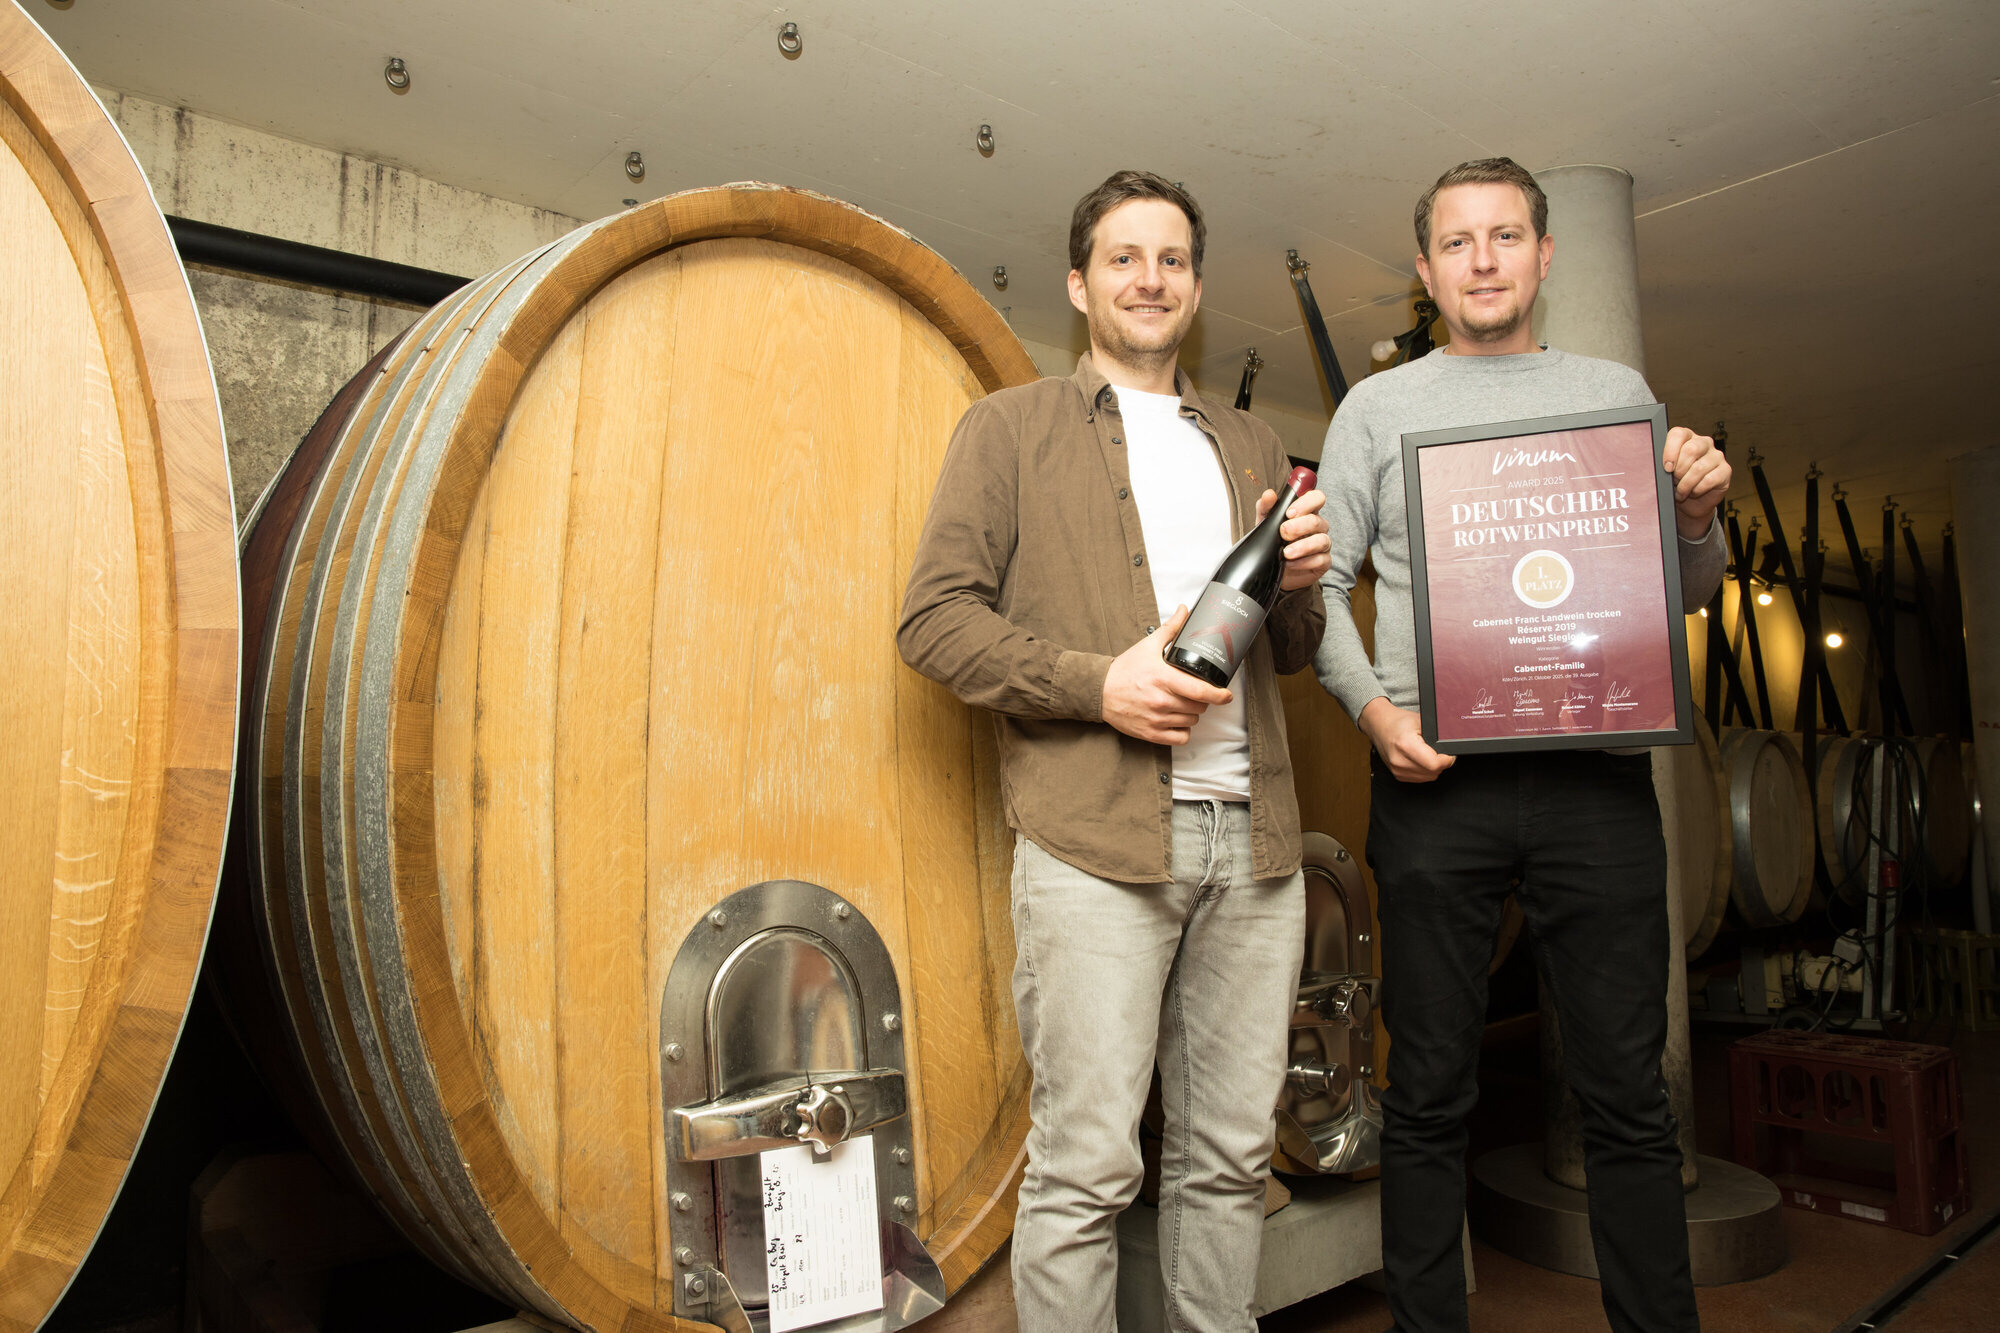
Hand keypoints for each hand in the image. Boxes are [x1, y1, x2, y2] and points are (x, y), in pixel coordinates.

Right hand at [1101, 605, 1233, 744]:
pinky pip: (1180, 737)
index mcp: (1163, 678)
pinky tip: (1177, 720)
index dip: (1219, 695)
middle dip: (1202, 700)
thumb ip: (1170, 629)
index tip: (1226, 695)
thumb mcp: (1147, 646)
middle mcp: (1161, 701)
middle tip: (1194, 693)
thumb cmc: (1124, 670)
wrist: (1099, 691)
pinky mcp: (1151, 733)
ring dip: (1192, 713)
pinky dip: (1183, 730)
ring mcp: (1156, 719)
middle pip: (1199, 707)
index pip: (1200, 691)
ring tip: (1183, 703)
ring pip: (1191, 721)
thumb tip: (1185, 610)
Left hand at [1256, 487, 1331, 590]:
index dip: (1306, 502)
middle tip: (1283, 532)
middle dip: (1299, 526)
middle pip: (1317, 521)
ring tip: (1286, 552)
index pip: (1317, 498)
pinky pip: (1320, 560)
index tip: (1289, 512)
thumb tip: (1269, 495)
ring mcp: (1322, 544)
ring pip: (1322, 540)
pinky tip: (1290, 564)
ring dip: (1303, 546)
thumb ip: (1266, 508)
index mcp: (1306, 512)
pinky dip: (1304, 562)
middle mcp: (1317, 526)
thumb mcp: (1264, 523)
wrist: (1271, 569)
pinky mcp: (1323, 562)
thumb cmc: (1273, 542)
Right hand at [1358, 697, 1453, 782]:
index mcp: (1406, 745)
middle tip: (1438, 751)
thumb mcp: (1420, 721)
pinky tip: (1421, 759)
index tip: (1448, 753)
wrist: (1379, 725)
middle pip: (1433, 772)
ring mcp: (1397, 770)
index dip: (1446, 759)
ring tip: (1428, 754)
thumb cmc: (1398, 722)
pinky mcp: (1397, 775)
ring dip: (1433, 768)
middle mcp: (1400, 760)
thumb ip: (1436, 733)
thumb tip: (1452, 742)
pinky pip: (1420, 779)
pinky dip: (1425, 771)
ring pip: (1428, 777)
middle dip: (1441, 763)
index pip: (1435, 764)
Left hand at [1663, 427, 1729, 539]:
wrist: (1690, 503)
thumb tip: (1654, 466)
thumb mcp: (1665, 472)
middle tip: (1673, 481)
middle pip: (1691, 450)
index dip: (1670, 451)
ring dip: (1686, 484)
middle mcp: (1703, 443)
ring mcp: (1716, 456)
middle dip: (1679, 470)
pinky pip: (1709, 479)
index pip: (1678, 434)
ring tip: (1680, 491)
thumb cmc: (1676, 484)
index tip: (1666, 468)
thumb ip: (1662, 465)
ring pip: (1699, 468)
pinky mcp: (1725, 470)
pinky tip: (1693, 492)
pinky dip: (1697, 490)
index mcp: (1686, 437)